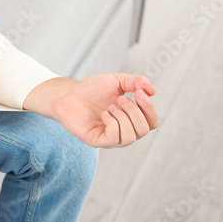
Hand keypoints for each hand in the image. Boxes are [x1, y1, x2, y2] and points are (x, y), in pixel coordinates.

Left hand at [24, 73, 158, 147]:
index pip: (152, 122)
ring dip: (123, 117)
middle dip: (134, 111)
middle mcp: (123, 131)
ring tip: (110, 106)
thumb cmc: (92, 89)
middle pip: (144, 129)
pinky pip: (114, 139)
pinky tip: (104, 114)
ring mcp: (110, 138)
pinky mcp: (96, 141)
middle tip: (120, 99)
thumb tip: (153, 90)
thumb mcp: (117, 80)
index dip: (149, 107)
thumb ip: (136, 82)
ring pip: (131, 137)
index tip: (139, 92)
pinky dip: (113, 123)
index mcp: (131, 119)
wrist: (69, 94)